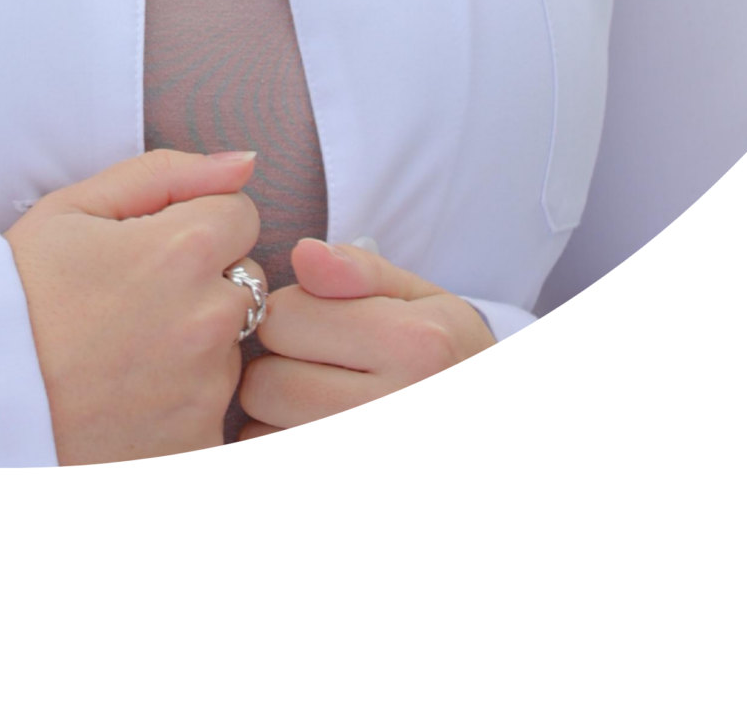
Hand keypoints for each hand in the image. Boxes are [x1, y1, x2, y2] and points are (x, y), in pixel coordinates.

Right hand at [6, 147, 261, 464]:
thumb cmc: (19, 292)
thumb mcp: (73, 208)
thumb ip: (167, 173)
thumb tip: (245, 165)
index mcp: (183, 250)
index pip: (240, 213)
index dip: (193, 222)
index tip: (148, 246)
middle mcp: (208, 320)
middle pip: (247, 279)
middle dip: (205, 280)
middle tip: (134, 301)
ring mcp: (207, 390)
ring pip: (233, 345)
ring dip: (198, 342)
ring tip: (126, 352)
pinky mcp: (197, 444)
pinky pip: (216, 407)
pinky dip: (184, 400)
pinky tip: (130, 396)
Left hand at [235, 237, 492, 437]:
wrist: (487, 429)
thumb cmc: (448, 358)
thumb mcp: (424, 302)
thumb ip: (360, 271)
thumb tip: (303, 253)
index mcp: (415, 345)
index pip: (283, 317)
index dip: (291, 316)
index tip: (319, 327)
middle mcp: (394, 404)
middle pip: (263, 383)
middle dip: (275, 370)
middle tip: (315, 372)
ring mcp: (368, 456)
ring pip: (259, 435)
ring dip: (274, 420)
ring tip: (317, 408)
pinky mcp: (355, 493)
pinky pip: (270, 454)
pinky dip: (279, 442)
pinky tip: (312, 429)